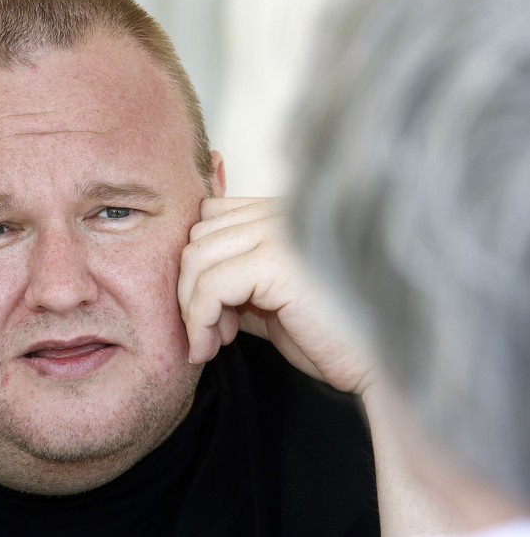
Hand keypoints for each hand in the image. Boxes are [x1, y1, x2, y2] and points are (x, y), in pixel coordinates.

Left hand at [177, 197, 375, 393]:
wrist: (386, 365)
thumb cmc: (336, 338)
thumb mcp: (274, 302)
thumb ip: (239, 283)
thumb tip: (192, 287)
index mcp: (287, 212)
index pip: (212, 215)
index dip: (201, 263)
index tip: (213, 311)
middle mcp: (284, 211)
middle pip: (198, 234)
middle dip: (190, 287)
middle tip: (210, 332)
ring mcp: (281, 231)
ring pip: (196, 257)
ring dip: (191, 308)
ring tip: (211, 343)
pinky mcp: (278, 261)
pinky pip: (210, 285)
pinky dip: (199, 320)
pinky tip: (213, 346)